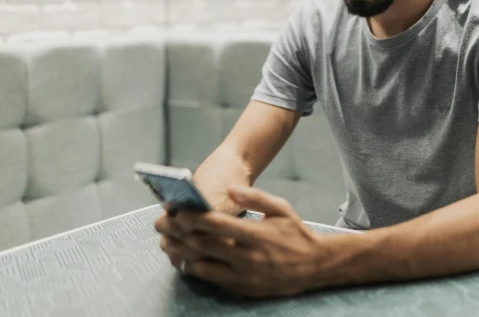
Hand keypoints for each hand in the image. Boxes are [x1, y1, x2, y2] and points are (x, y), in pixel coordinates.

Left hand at [164, 186, 327, 297]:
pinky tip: (187, 259)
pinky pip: (213, 280)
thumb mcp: (280, 208)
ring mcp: (245, 276)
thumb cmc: (296, 233)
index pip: (217, 224)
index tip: (177, 211)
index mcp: (256, 234)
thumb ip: (255, 196)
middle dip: (180, 234)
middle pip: (204, 246)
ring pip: (204, 267)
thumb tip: (231, 189)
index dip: (193, 217)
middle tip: (163, 226)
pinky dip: (197, 269)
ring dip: (183, 254)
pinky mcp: (243, 289)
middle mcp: (248, 257)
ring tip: (169, 243)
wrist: (315, 266)